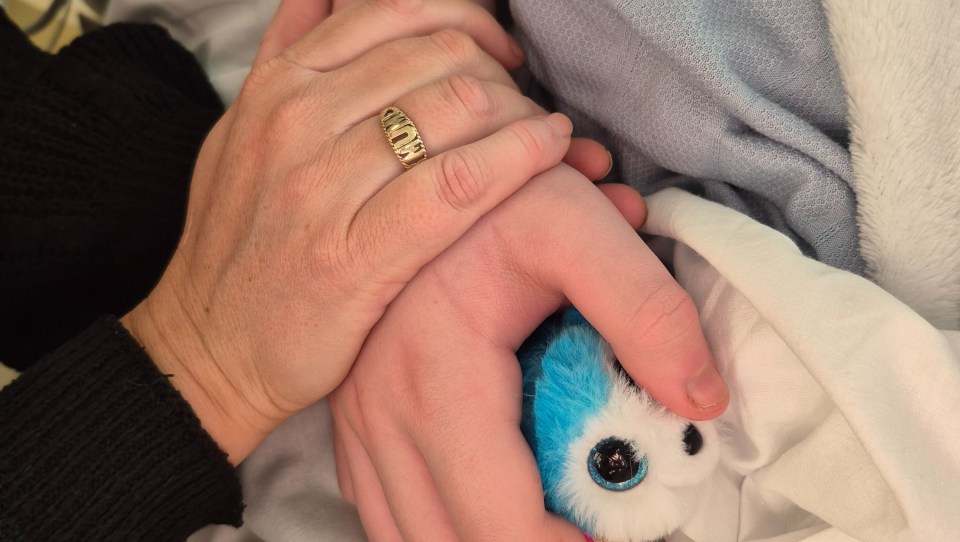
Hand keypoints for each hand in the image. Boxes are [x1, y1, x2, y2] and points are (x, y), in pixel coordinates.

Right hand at [121, 0, 607, 463]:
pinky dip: (520, 157)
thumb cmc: (239, 244)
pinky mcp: (357, 254)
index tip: (497, 53)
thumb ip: (284, 59)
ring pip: (456, 109)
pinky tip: (549, 150)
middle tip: (520, 108)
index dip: (467, 20)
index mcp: (279, 87)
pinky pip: (459, 182)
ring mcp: (324, 187)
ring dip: (518, 114)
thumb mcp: (239, 134)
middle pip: (438, 59)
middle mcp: (298, 122)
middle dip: (499, 75)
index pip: (395, 12)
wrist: (209, 349)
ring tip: (541, 134)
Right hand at [330, 165, 728, 539]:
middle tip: (587, 536)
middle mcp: (380, 411)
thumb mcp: (577, 227)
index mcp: (436, 376)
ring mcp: (357, 421)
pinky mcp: (352, 421)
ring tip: (543, 527)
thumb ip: (646, 309)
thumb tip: (702, 401)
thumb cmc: (495, 196)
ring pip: (406, 536)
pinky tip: (479, 507)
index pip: (494, 519)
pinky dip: (434, 526)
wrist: (408, 171)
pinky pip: (383, 506)